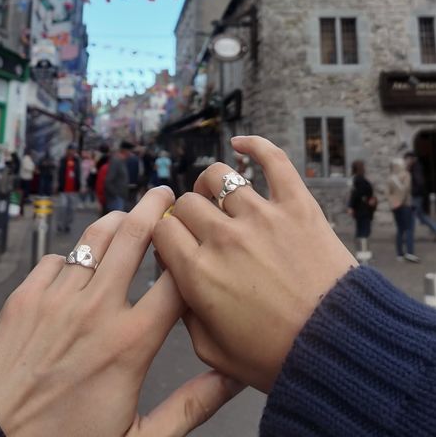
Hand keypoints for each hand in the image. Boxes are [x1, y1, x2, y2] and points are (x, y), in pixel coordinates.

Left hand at [0, 188, 240, 436]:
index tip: (197, 245)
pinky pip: (56, 258)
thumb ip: (191, 405)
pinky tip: (79, 266)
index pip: (177, 278)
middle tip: (165, 195)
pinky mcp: (25, 297)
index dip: (192, 254)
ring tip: (127, 216)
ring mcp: (57, 298)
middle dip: (154, 207)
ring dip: (116, 221)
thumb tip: (232, 379)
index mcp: (130, 342)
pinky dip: (73, 256)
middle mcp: (96, 309)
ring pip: (95, 237)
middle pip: (134, 236)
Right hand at [153, 136, 356, 392]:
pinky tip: (242, 144)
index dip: (165, 235)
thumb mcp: (213, 351)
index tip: (177, 244)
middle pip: (186, 202)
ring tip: (219, 196)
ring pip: (218, 176)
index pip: (162, 229)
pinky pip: (273, 160)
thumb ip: (183, 314)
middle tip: (202, 228)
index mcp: (198, 272)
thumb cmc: (276, 356)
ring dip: (211, 185)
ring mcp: (261, 215)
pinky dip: (254, 145)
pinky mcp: (296, 204)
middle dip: (187, 214)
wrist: (339, 347)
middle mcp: (223, 237)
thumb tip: (175, 278)